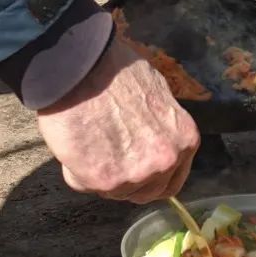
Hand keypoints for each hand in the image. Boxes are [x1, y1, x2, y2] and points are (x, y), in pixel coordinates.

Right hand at [35, 38, 199, 203]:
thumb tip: (148, 132)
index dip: (148, 177)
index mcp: (184, 138)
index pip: (171, 180)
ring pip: (113, 190)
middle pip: (144, 192)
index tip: (131, 170)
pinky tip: (71, 144)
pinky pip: (82, 183)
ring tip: (85, 142)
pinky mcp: (104, 179)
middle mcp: (166, 160)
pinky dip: (73, 168)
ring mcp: (136, 173)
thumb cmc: (113, 68)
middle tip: (103, 158)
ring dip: (96, 174)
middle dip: (124, 181)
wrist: (81, 64)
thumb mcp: (155, 91)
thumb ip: (159, 124)